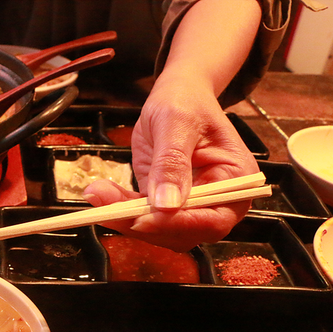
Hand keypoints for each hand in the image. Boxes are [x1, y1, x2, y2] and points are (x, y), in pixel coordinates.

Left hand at [84, 74, 258, 251]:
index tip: (140, 219)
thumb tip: (167, 205)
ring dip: (124, 218)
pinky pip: (142, 216)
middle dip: (142, 223)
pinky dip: (119, 208)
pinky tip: (100, 193)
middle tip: (104, 206)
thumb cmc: (185, 103)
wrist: (177, 98)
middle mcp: (218, 201)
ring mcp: (190, 206)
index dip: (176, 224)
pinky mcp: (164, 204)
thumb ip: (172, 162)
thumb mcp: (177, 123)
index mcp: (236, 181)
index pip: (211, 218)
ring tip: (96, 193)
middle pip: (183, 232)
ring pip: (158, 230)